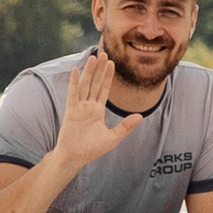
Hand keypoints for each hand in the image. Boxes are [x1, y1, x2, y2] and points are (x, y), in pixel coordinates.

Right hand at [54, 50, 139, 171]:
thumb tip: (141, 116)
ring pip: (85, 85)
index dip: (108, 76)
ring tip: (93, 57)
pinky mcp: (71, 112)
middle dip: (100, 69)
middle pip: (95, 83)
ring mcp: (79, 108)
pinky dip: (74, 83)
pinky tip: (75, 71)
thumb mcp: (113, 138)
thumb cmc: (91, 150)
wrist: (74, 158)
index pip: (104, 89)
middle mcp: (88, 106)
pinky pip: (73, 95)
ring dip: (89, 72)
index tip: (112, 63)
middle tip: (104, 53)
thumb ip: (126, 126)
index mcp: (97, 111)